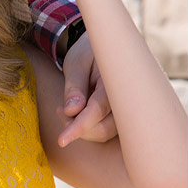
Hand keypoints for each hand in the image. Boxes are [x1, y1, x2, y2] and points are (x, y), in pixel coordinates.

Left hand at [59, 32, 116, 146]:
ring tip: (66, 108)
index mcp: (116, 81)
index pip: (97, 110)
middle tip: (60, 110)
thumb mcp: (76, 63)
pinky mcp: (123, 115)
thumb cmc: (88, 53)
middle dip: (77, 127)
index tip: (61, 140)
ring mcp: (128, 109)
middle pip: (103, 129)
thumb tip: (72, 111)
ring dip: (82, 128)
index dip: (79, 127)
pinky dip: (88, 126)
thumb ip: (74, 87)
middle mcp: (127, 98)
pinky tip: (77, 112)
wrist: (105, 47)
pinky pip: (106, 129)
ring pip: (104, 133)